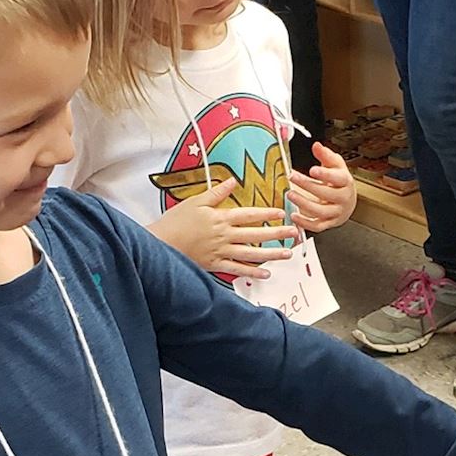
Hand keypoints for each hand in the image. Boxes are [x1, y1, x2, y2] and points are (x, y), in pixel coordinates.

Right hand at [148, 177, 297, 278]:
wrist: (161, 244)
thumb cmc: (175, 221)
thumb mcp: (195, 202)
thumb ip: (216, 193)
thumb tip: (232, 180)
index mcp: (220, 217)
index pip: (249, 214)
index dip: (267, 213)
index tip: (281, 213)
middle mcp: (225, 235)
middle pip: (256, 234)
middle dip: (277, 233)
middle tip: (295, 233)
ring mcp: (221, 251)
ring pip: (251, 253)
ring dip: (271, 254)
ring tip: (287, 254)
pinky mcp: (216, 264)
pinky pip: (238, 269)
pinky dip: (252, 273)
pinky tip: (266, 274)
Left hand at [287, 142, 356, 232]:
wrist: (347, 200)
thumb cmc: (339, 181)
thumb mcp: (335, 165)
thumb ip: (325, 155)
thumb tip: (316, 146)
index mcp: (345, 182)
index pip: (338, 178)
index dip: (325, 174)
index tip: (312, 170)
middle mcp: (343, 198)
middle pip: (326, 194)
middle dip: (308, 185)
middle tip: (292, 177)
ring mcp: (336, 212)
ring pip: (320, 211)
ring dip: (303, 203)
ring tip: (290, 194)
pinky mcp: (329, 223)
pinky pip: (317, 226)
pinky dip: (305, 222)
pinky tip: (294, 215)